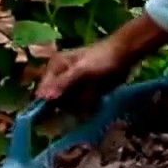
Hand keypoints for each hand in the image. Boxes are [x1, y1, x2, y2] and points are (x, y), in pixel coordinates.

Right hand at [36, 15, 167, 109]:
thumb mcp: (82, 70)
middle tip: (84, 94)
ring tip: (94, 91)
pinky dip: (89, 104)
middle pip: (57, 101)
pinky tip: (97, 95)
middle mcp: (61, 77)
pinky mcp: (85, 92)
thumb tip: (44, 98)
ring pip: (70, 105)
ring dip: (81, 104)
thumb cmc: (102, 58)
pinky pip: (81, 105)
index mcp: (55, 67)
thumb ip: (63, 83)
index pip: (43, 91)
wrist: (125, 55)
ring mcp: (74, 85)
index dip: (48, 103)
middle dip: (70, 103)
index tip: (55, 112)